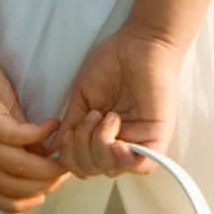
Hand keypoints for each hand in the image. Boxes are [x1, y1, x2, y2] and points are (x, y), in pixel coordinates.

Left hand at [0, 30, 65, 213]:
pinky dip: (39, 135)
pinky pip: (16, 136)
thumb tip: (43, 158)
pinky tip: (53, 125)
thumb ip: (19, 140)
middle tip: (66, 170)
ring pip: (15, 165)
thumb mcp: (0, 117)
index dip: (20, 203)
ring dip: (45, 164)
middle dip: (42, 183)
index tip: (46, 195)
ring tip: (65, 153)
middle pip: (9, 185)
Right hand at [52, 26, 184, 178]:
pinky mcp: (158, 137)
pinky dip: (122, 158)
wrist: (139, 43)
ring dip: (99, 145)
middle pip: (93, 170)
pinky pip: (142, 166)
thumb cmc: (112, 63)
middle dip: (81, 149)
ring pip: (112, 170)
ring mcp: (139, 141)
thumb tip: (55, 152)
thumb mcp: (82, 98)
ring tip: (106, 116)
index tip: (69, 129)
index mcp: (102, 135)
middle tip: (90, 117)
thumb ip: (71, 126)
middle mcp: (120, 142)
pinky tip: (116, 134)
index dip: (69, 156)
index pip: (82, 165)